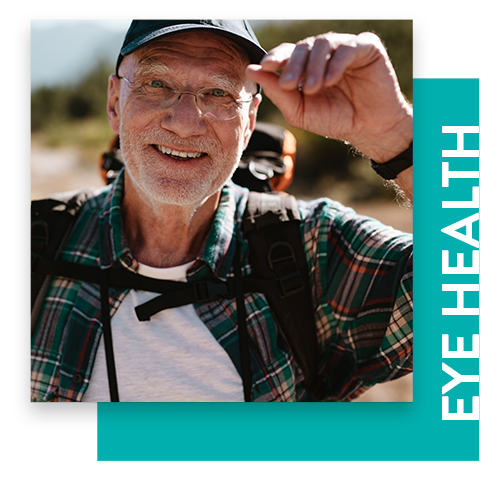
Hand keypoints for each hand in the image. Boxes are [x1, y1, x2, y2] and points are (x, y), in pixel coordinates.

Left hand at [246, 32, 411, 163]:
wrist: (369, 130)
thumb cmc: (335, 121)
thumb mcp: (300, 111)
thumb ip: (278, 92)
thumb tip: (251, 70)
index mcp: (308, 66)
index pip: (288, 54)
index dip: (275, 57)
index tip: (264, 66)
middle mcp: (325, 54)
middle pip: (303, 46)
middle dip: (293, 65)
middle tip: (290, 84)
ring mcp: (345, 48)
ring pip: (323, 43)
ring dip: (313, 66)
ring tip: (312, 89)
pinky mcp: (366, 48)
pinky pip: (347, 48)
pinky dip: (335, 63)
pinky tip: (330, 80)